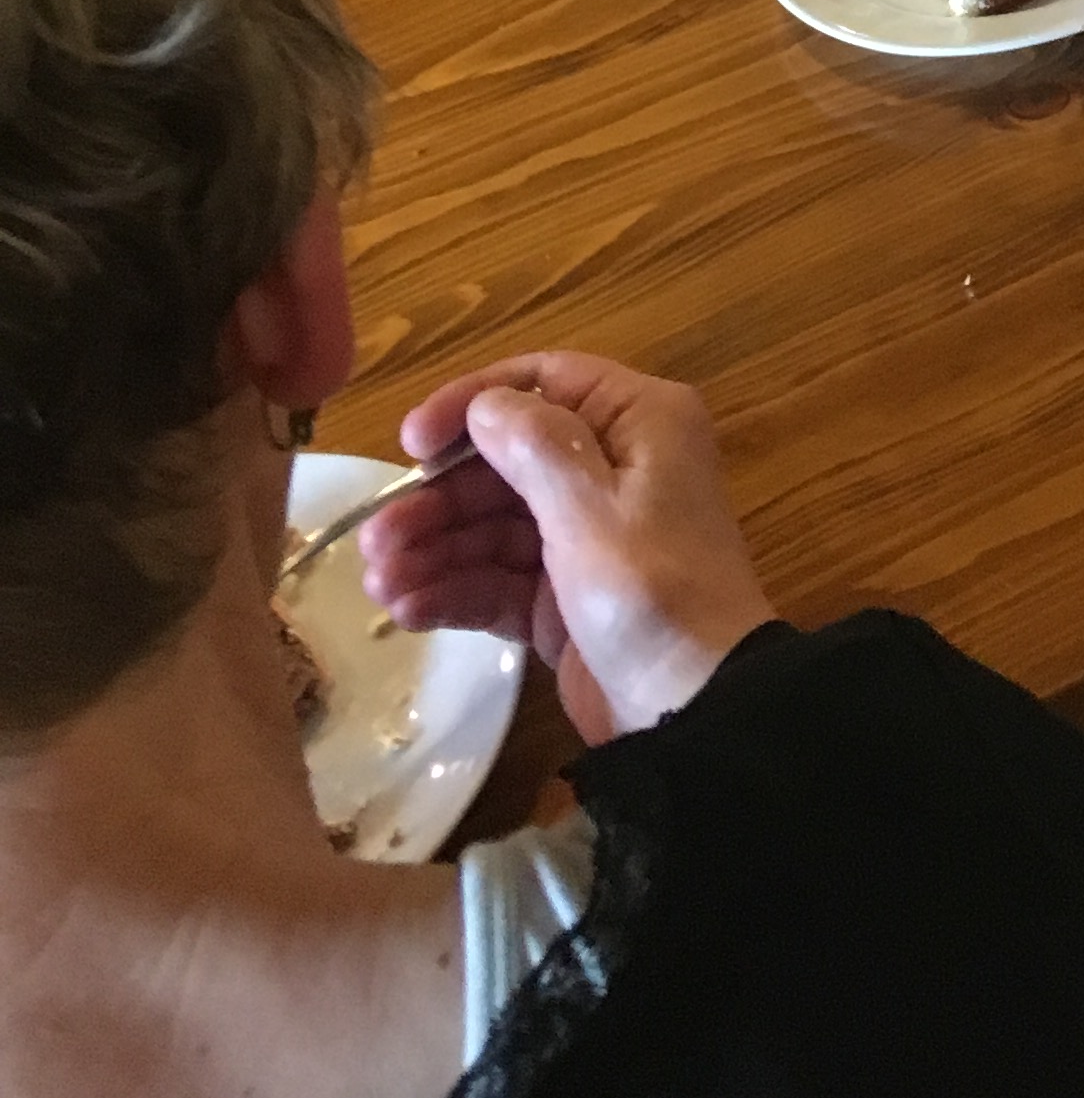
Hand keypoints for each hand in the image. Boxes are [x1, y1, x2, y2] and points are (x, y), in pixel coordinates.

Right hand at [357, 352, 773, 746]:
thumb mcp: (594, 510)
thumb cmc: (652, 591)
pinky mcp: (564, 599)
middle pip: (506, 464)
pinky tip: (407, 610)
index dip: (470, 404)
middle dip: (439, 500)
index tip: (410, 443)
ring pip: (494, 526)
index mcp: (638, 424)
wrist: (692, 713)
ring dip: (434, 550)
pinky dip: (455, 590)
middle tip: (376, 539)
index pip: (543, 384)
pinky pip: (499, 580)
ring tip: (380, 584)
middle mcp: (614, 469)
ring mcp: (586, 538)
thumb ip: (535, 447)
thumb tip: (485, 403)